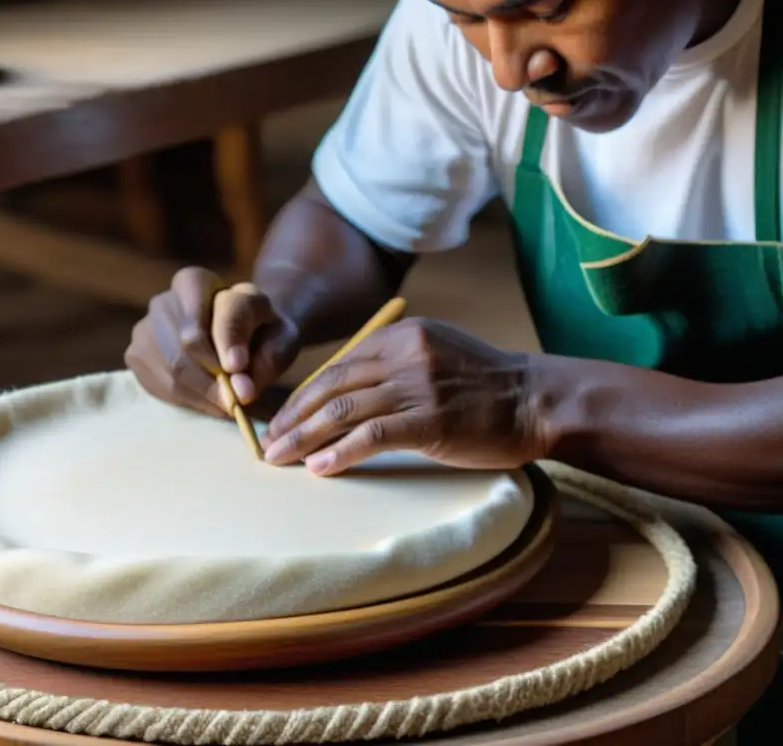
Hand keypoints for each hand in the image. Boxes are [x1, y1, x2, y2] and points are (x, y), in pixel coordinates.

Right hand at [125, 267, 300, 417]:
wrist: (237, 335)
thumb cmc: (260, 332)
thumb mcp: (280, 335)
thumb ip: (268, 358)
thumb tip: (240, 389)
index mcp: (197, 281)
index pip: (209, 311)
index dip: (229, 343)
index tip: (241, 371)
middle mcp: (164, 300)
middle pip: (186, 346)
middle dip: (214, 381)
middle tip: (236, 402)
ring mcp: (144, 328)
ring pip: (172, 369)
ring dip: (203, 394)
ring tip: (225, 402)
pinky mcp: (135, 356)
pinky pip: (159, 385)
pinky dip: (187, 400)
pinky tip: (205, 399)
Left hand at [262, 317, 544, 473]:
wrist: (538, 400)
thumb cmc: (486, 385)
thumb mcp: (436, 354)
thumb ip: (394, 363)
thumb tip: (344, 391)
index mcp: (401, 335)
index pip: (338, 365)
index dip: (304, 395)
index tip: (283, 419)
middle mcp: (404, 355)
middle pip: (330, 385)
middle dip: (293, 417)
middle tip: (267, 443)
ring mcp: (416, 386)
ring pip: (342, 410)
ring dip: (304, 437)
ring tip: (278, 458)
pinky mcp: (429, 420)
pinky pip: (371, 436)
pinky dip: (339, 453)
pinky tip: (319, 469)